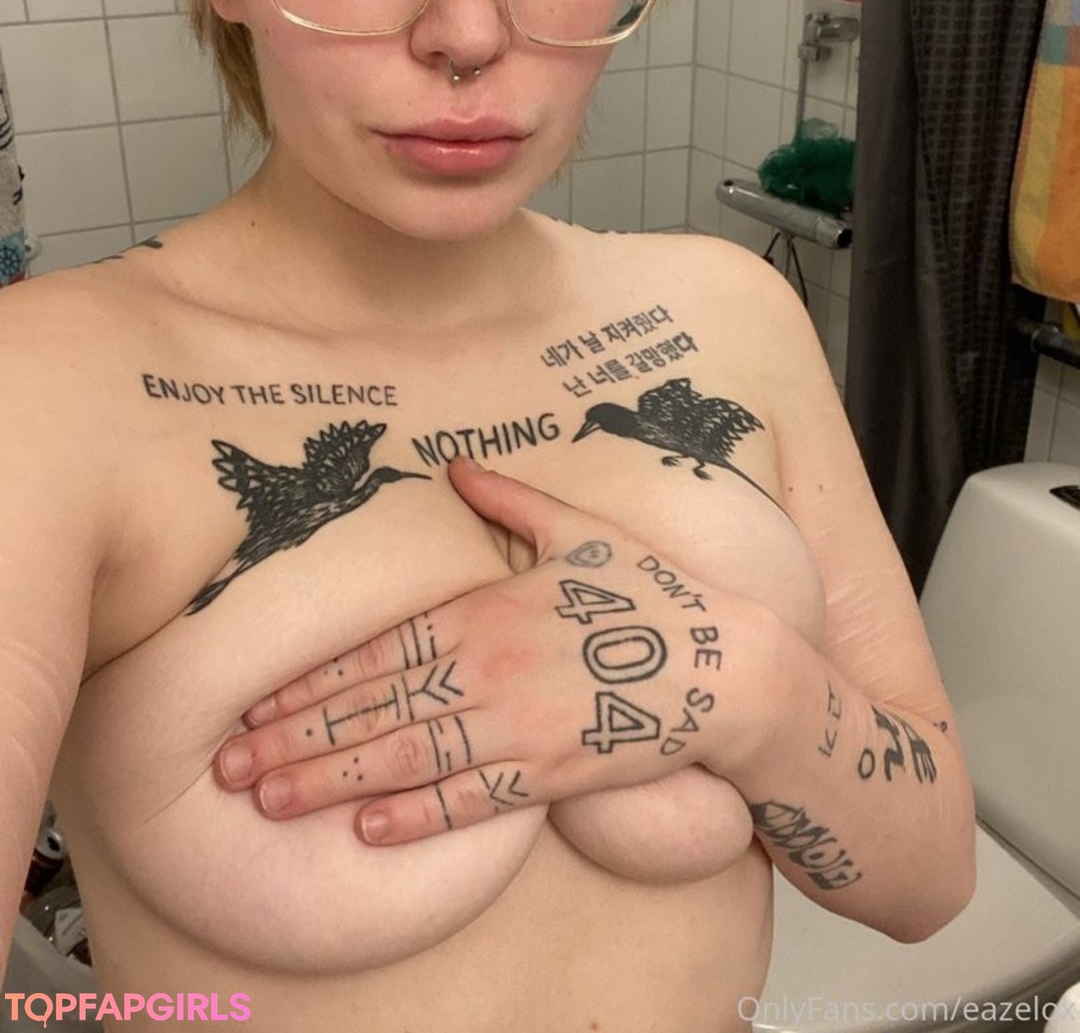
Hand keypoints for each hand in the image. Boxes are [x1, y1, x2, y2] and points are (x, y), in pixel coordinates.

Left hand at [214, 458, 763, 844]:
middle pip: (379, 705)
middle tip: (231, 760)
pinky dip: (419, 817)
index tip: (256, 699)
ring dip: (335, 779)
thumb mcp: (580, 530)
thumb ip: (510, 498)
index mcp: (489, 608)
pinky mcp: (552, 773)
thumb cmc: (651, 595)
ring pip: (410, 755)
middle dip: (299, 734)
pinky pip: (474, 799)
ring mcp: (520, 725)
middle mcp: (492, 667)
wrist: (726, 667)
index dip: (315, 677)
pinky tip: (368, 830)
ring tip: (271, 798)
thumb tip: (455, 464)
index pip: (382, 648)